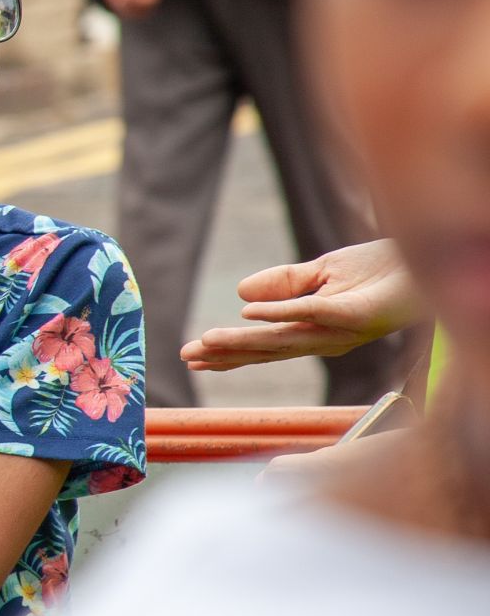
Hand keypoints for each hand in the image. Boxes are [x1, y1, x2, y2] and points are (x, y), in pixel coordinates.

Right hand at [181, 239, 419, 371]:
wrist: (426, 259)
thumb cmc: (381, 270)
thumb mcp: (322, 273)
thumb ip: (282, 285)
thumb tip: (239, 294)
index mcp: (314, 330)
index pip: (263, 344)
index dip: (228, 350)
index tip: (192, 354)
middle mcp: (325, 338)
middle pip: (267, 349)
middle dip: (226, 354)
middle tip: (189, 356)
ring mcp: (339, 329)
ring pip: (281, 338)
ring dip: (241, 340)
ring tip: (207, 342)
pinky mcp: (354, 313)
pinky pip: (310, 312)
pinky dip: (277, 312)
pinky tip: (248, 311)